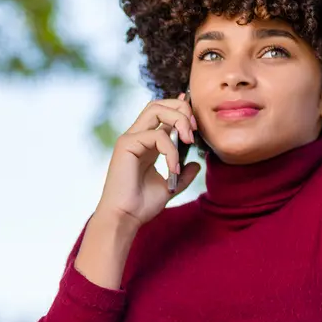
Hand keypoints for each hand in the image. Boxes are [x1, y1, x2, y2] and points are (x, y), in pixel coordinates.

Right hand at [94, 93, 201, 228]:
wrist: (125, 218)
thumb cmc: (142, 205)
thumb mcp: (170, 187)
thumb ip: (183, 174)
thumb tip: (197, 164)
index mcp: (146, 143)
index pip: (161, 113)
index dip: (180, 109)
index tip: (195, 122)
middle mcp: (137, 137)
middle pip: (158, 103)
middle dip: (181, 109)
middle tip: (194, 130)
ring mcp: (130, 139)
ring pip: (155, 109)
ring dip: (178, 120)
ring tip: (189, 141)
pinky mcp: (126, 145)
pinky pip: (156, 135)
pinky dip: (171, 151)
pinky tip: (174, 168)